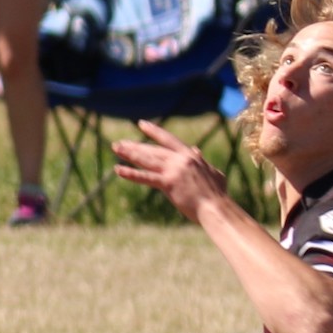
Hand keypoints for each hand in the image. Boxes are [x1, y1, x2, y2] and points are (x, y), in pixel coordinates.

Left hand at [111, 119, 228, 220]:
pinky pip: (146, 178)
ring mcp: (174, 170)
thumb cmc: (217, 195)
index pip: (168, 139)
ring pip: (147, 160)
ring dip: (130, 154)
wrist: (216, 208)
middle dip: (135, 146)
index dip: (154, 131)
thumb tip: (196, 150)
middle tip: (119, 144)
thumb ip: (202, 161)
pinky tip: (118, 169)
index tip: (141, 124)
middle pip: (153, 150)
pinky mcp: (169, 184)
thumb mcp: (212, 172)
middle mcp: (181, 159)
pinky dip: (131, 173)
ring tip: (115, 148)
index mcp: (190, 156)